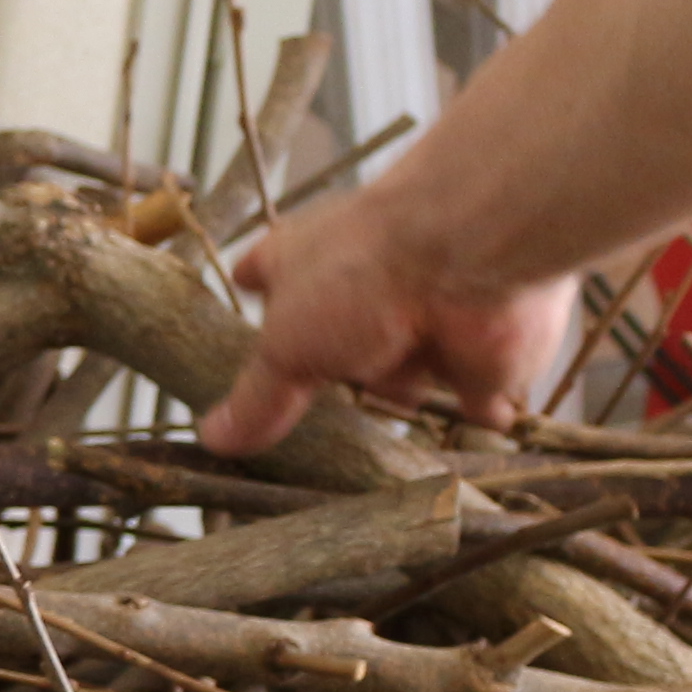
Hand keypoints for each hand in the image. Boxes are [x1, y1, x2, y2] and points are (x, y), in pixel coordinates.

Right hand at [194, 189, 580, 452]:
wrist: (467, 254)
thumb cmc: (360, 275)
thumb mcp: (287, 345)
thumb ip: (259, 398)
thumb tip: (213, 437)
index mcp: (304, 262)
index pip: (267, 272)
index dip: (257, 287)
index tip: (247, 295)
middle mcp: (364, 284)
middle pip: (339, 336)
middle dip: (336, 366)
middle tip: (324, 393)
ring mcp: (423, 316)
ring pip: (404, 370)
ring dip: (403, 387)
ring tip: (398, 399)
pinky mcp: (477, 350)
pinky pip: (477, 395)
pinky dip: (477, 409)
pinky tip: (474, 422)